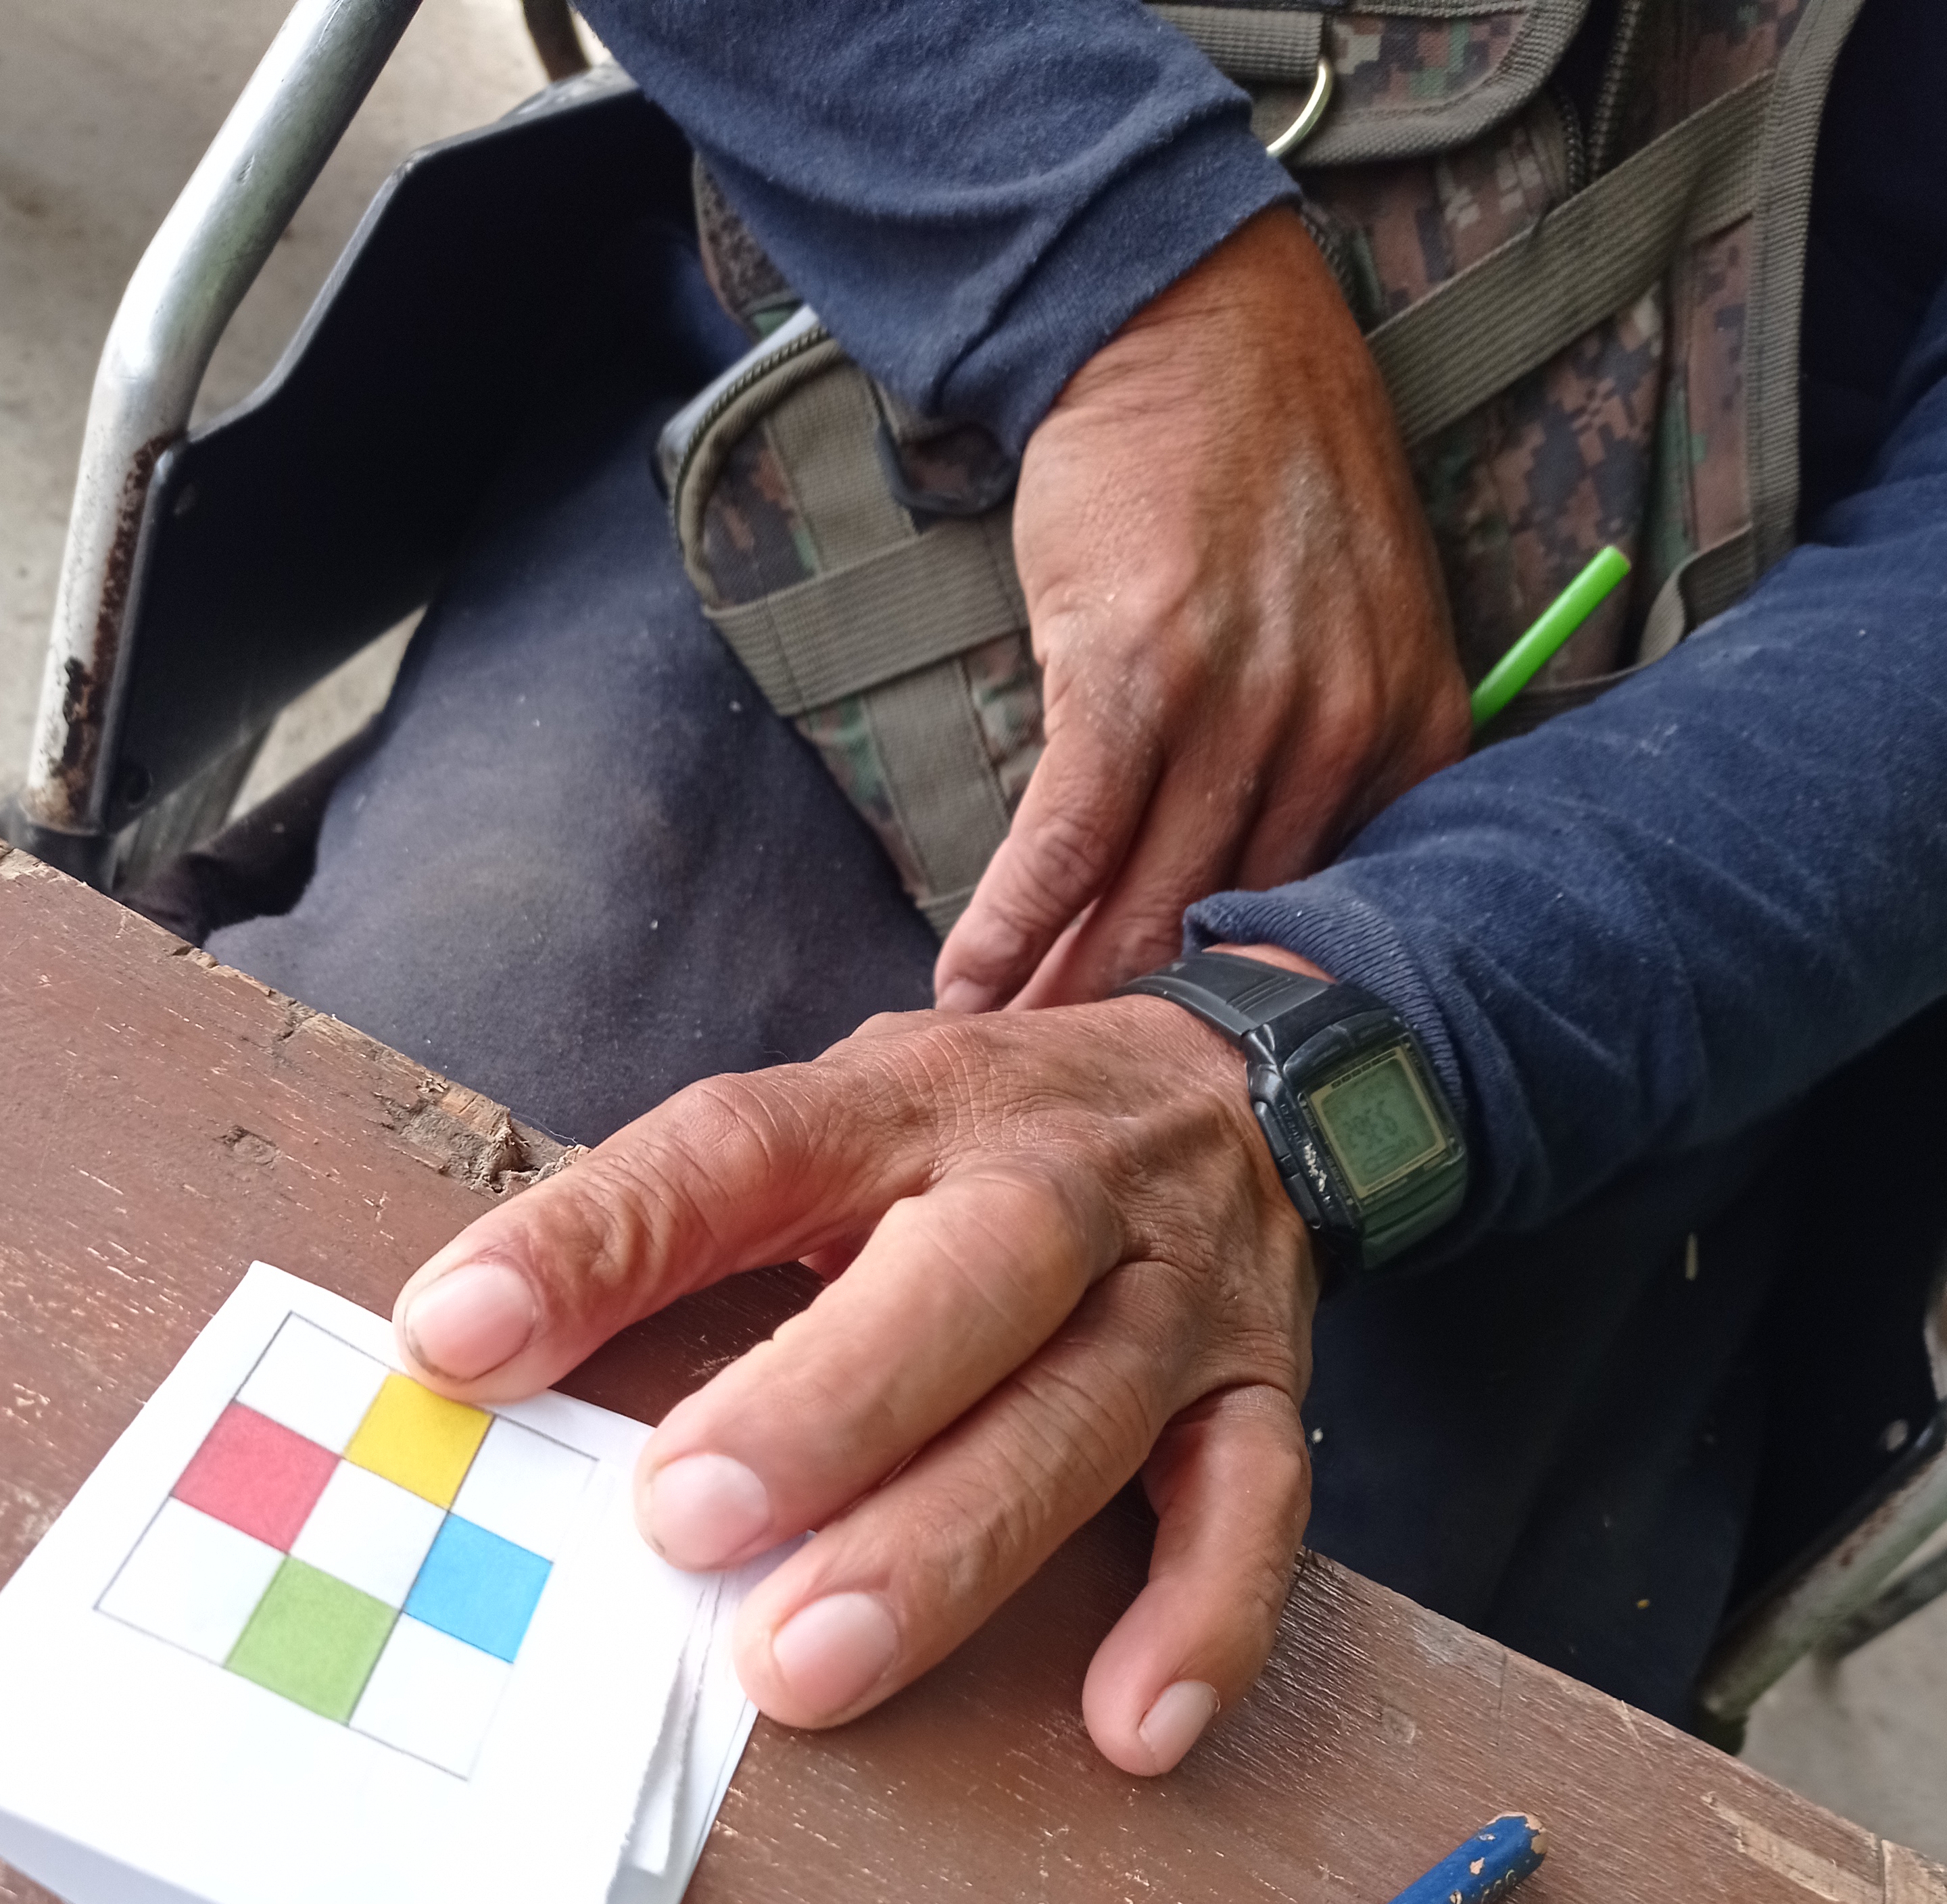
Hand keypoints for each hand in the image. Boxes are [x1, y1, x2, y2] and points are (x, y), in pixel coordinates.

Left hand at [391, 991, 1317, 1774]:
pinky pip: (1254, 1510)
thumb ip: (685, 1225)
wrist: (1230, 1089)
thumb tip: (467, 1353)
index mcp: (906, 1102)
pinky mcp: (1263, 1391)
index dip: (600, 1241)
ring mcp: (1174, 1293)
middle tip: (688, 1521)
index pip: (742, 1148)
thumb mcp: (836, 1118)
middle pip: (960, 1279)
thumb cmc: (979, 1137)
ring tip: (811, 1669)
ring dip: (952, 1545)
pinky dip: (1204, 1620)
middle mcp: (1052, 1184)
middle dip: (826, 1404)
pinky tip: (1130, 1729)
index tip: (458, 1340)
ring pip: (1078, 1413)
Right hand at [932, 203, 1466, 1013]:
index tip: (1189, 1061)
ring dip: (1065, 997)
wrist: (1201, 331)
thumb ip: (1349, 753)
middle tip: (1084, 1097)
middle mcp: (1338, 739)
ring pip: (1144, 905)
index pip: (1326, 915)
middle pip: (1229, 929)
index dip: (1245, 1001)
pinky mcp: (1129, 682)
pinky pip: (1066, 845)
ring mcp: (1236, 713)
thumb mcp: (1373, 617)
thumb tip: (1274, 882)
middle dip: (1146, 1023)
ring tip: (1013, 1063)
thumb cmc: (1273, 473)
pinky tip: (967, 990)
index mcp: (1411, 735)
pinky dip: (1007, 929)